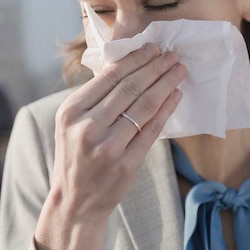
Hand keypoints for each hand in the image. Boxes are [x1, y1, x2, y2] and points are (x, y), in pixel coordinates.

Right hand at [34, 43, 184, 249]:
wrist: (75, 202)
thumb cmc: (76, 156)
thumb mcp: (72, 123)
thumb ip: (94, 98)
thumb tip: (130, 65)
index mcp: (71, 111)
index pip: (109, 77)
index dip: (135, 60)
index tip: (152, 48)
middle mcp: (87, 127)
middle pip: (130, 88)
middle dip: (155, 67)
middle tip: (172, 55)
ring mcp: (108, 147)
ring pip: (144, 106)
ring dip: (165, 84)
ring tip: (179, 71)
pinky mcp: (126, 163)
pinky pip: (152, 130)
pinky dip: (166, 109)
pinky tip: (176, 96)